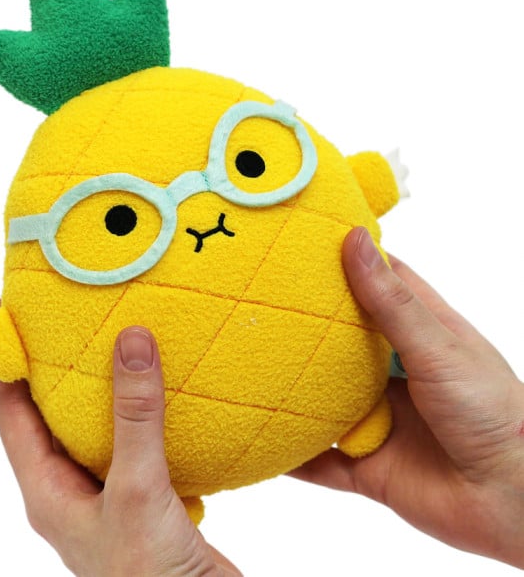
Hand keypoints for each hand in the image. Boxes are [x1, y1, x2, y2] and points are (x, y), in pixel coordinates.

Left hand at [0, 299, 241, 576]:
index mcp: (47, 491)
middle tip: (60, 313)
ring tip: (110, 336)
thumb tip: (130, 340)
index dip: (3, 359)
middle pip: (48, 413)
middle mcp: (70, 489)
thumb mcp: (137, 491)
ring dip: (99, 384)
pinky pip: (133, 439)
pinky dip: (139, 408)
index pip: (10, 412)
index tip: (1, 309)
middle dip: (51, 363)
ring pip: (93, 425)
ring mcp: (107, 493)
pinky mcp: (144, 495)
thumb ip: (134, 417)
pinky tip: (157, 387)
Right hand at [290, 227, 523, 568]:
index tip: (301, 245)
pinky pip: (321, 461)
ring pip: (323, 400)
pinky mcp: (368, 464)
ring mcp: (380, 418)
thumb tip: (354, 240)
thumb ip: (390, 302)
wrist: (515, 501)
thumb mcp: (437, 347)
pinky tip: (261, 443)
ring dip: (292, 390)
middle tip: (258, 301)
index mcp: (418, 335)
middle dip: (305, 328)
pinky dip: (294, 457)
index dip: (344, 263)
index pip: (377, 285)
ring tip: (246, 367)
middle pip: (340, 343)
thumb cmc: (493, 413)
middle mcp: (394, 373)